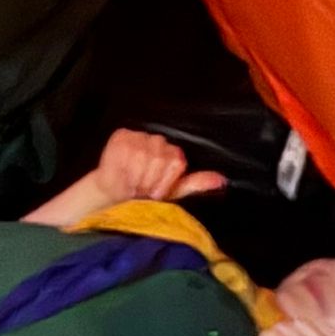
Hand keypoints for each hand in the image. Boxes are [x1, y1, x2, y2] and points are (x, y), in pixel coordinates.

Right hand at [93, 128, 224, 207]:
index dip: (165, 182)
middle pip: (161, 159)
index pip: (177, 161)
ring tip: (132, 185)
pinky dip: (125, 170)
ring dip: (137, 178)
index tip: (155, 192)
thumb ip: (196, 183)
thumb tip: (221, 180)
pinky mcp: (121, 136)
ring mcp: (138, 136)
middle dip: (150, 181)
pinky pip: (128, 154)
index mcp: (171, 150)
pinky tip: (121, 175)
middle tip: (141, 189)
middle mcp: (156, 139)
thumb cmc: (142, 197)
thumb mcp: (173, 192)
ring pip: (145, 157)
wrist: (113, 199)